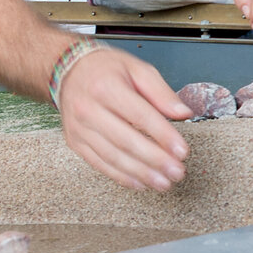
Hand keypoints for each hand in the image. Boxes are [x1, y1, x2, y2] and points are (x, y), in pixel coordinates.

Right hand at [56, 47, 191, 190]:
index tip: (182, 151)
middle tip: (177, 172)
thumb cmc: (106, 70)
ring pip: (113, 157)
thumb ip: (162, 92)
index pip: (140, 116)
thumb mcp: (138, 69)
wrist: (69, 71)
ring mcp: (80, 128)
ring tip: (163, 182)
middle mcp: (89, 109)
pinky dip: (121, 177)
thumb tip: (183, 113)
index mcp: (107, 87)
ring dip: (141, 173)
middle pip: (126, 141)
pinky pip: (100, 164)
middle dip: (155, 160)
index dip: (163, 135)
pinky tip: (140, 182)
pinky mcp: (75, 142)